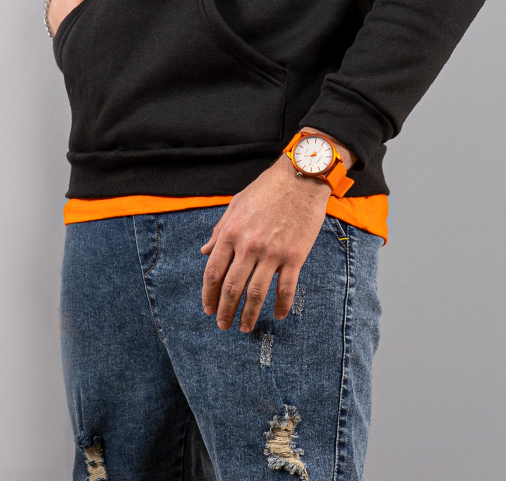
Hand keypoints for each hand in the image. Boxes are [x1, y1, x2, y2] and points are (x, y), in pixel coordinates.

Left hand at [199, 134, 350, 333]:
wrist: (301, 178)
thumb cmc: (267, 188)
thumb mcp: (236, 204)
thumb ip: (220, 229)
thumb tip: (205, 252)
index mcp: (231, 232)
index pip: (214, 272)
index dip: (209, 294)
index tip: (208, 308)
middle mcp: (249, 245)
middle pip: (232, 287)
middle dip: (225, 310)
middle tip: (223, 325)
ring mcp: (272, 252)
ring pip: (256, 293)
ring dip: (249, 314)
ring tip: (244, 327)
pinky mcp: (294, 255)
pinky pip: (286, 288)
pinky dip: (281, 305)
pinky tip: (277, 315)